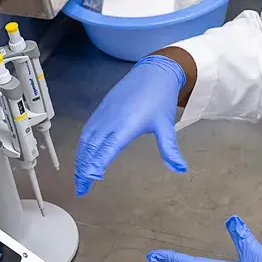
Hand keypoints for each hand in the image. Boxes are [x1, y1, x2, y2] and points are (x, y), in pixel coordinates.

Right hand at [75, 55, 187, 195]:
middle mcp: (111, 121)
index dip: (96, 166)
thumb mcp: (166, 125)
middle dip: (84, 170)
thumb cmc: (160, 98)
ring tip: (80, 177)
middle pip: (91, 149)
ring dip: (81, 159)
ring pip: (86, 141)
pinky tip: (83, 155)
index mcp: (126, 126)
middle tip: (81, 189)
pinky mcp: (101, 110)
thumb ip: (170, 149)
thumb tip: (180, 168)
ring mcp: (104, 115)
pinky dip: (83, 146)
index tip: (90, 181)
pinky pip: (87, 131)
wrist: (154, 72)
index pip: (106, 150)